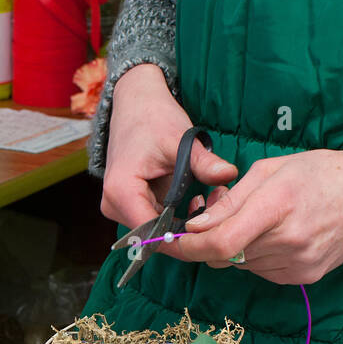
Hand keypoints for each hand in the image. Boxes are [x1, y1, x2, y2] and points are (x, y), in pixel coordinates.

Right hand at [101, 64, 237, 260]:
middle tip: (216, 210)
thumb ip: (203, 162)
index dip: (182, 237)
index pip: (151, 232)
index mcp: (121, 190)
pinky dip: (176, 218)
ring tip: (208, 201)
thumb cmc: (154, 119)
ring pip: (154, 232)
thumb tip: (229, 174)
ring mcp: (117, 208)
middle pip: (153, 235)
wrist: (136, 106)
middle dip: (186, 231)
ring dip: (183, 225)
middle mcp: (113, 205)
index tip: (213, 233)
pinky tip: (196, 202)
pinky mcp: (126, 207)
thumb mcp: (181, 139)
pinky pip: (153, 223)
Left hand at [167, 145, 342, 283]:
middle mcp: (287, 240)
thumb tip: (195, 226)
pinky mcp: (303, 277)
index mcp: (278, 205)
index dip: (187, 246)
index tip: (168, 240)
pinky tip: (273, 235)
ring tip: (254, 221)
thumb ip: (231, 200)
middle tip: (209, 220)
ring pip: (239, 265)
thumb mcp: (271, 170)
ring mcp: (297, 264)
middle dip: (206, 242)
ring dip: (232, 248)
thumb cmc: (322, 173)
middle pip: (224, 255)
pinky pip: (260, 271)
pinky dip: (254, 256)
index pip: (218, 241)